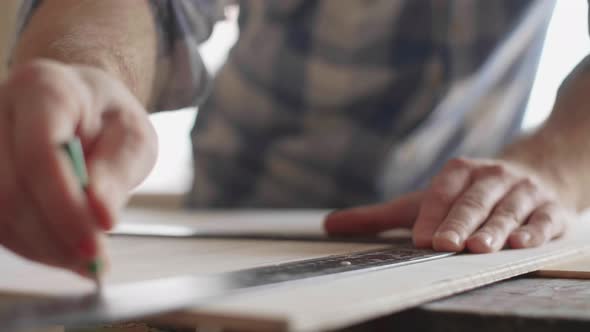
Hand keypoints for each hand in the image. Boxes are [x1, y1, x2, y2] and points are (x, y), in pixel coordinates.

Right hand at [0, 60, 156, 273]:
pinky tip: (61, 251)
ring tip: (83, 260)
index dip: (65, 206)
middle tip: (93, 261)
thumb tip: (100, 216)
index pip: (39, 154)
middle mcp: (0, 110)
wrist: (82, 104)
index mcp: (44, 90)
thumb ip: (118, 171)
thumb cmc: (110, 118)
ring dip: (39, 247)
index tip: (96, 243)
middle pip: (7, 188)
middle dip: (52, 236)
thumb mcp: (134, 137)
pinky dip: (28, 245)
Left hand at [325, 158, 572, 251]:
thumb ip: (379, 216)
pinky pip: (543, 220)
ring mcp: (522, 191)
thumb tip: (328, 225)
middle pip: (473, 201)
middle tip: (446, 244)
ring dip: (495, 228)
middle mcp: (491, 177)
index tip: (421, 238)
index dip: (432, 214)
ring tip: (482, 247)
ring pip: (508, 210)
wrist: (533, 173)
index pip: (442, 193)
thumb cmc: (466, 194)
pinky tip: (522, 243)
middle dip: (459, 222)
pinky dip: (534, 231)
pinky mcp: (549, 209)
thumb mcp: (423, 200)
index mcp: (459, 172)